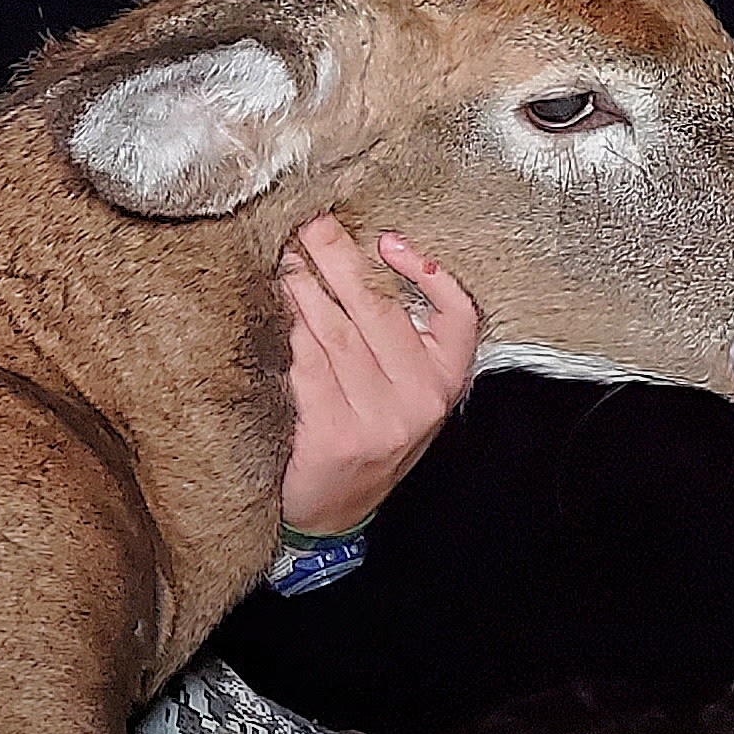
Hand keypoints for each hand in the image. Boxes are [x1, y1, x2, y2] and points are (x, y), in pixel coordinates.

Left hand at [276, 216, 480, 534]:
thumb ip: (399, 338)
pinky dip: (288, 331)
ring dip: (305, 287)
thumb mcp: (404, 391)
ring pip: (336, 332)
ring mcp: (377, 419)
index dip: (430, 273)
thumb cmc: (368, 433)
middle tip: (310, 223)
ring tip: (285, 256)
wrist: (336, 509)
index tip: (390, 241)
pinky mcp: (333, 434)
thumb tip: (366, 258)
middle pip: (379, 311)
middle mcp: (418, 400)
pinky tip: (274, 306)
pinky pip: (307, 365)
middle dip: (340, 259)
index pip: (460, 318)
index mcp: (443, 382)